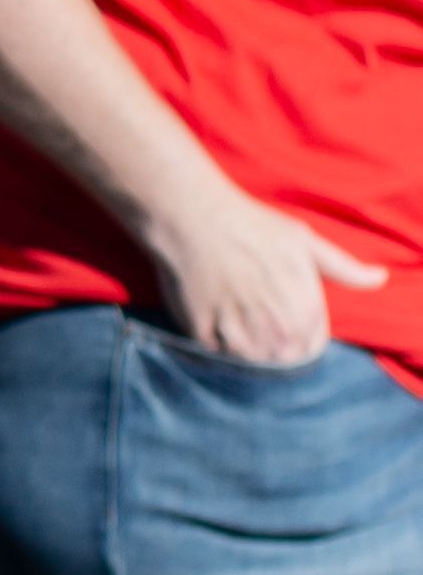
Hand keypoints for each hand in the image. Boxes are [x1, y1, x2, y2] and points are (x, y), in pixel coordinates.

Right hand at [141, 175, 385, 367]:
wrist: (193, 214)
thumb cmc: (253, 225)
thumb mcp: (306, 242)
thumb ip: (346, 268)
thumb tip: (381, 278)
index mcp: (304, 308)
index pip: (311, 348)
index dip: (302, 339)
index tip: (287, 323)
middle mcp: (274, 325)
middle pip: (283, 359)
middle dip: (276, 349)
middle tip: (261, 326)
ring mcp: (237, 329)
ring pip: (251, 361)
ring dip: (248, 350)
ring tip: (240, 326)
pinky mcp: (201, 328)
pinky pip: (216, 352)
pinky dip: (218, 345)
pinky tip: (216, 323)